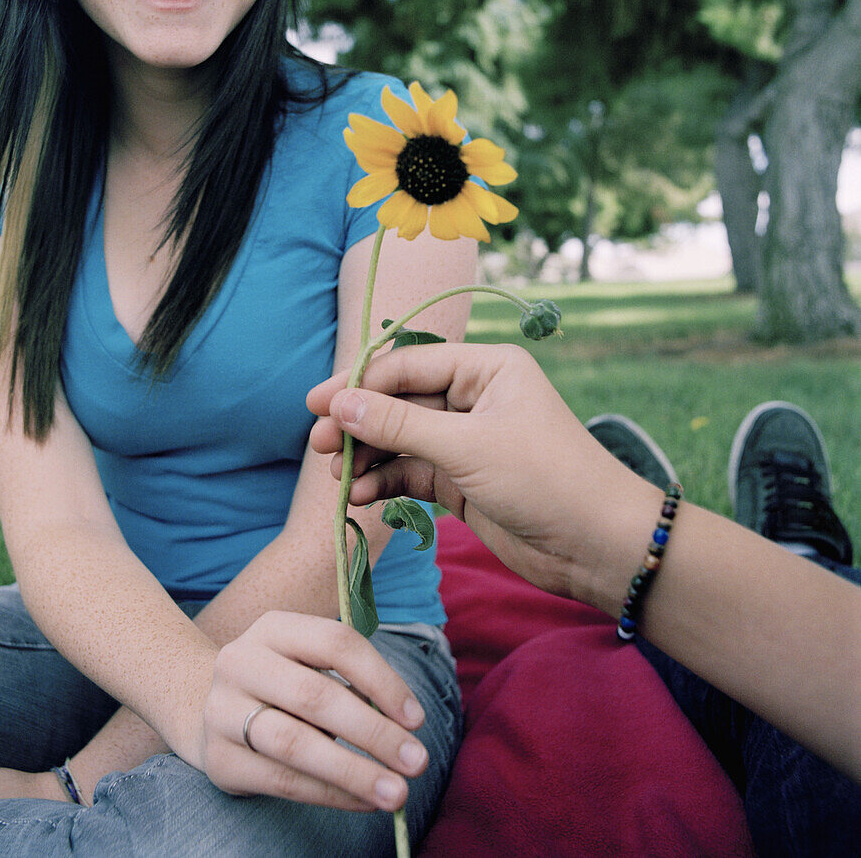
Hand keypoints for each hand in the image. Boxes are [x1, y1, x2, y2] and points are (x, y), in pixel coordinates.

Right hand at [200, 610, 428, 812]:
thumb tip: (406, 722)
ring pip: (295, 744)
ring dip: (353, 771)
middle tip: (417, 762)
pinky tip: (363, 801)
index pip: (335, 643)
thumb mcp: (306, 662)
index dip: (381, 680)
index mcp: (273, 628)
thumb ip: (350, 679)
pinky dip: (330, 794)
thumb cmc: (280, 685)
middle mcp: (241, 662)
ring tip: (396, 793)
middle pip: (315, 696)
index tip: (417, 718)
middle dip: (373, 732)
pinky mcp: (219, 759)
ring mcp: (223, 710)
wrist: (208, 711)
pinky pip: (282, 781)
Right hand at [307, 343, 652, 600]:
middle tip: (317, 446)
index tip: (315, 406)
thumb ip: (398, 425)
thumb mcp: (467, 447)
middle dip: (358, 424)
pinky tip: (361, 497)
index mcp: (485, 368)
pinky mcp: (462, 481)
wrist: (599, 547)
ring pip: (400, 440)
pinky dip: (385, 483)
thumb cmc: (544, 479)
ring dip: (367, 458)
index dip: (359, 383)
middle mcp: (474, 397)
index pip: (408, 366)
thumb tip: (338, 403)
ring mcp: (466, 441)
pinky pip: (411, 473)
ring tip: (339, 478)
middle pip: (399, 402)